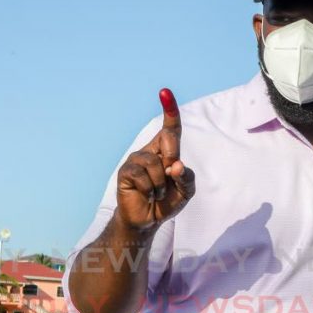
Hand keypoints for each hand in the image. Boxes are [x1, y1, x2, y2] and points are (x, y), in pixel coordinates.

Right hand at [115, 88, 195, 231]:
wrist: (149, 220)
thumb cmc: (168, 201)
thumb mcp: (186, 191)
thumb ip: (187, 178)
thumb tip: (176, 165)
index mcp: (167, 151)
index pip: (170, 128)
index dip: (169, 110)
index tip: (165, 92)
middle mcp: (150, 150)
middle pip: (167, 139)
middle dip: (173, 156)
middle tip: (172, 175)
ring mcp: (135, 160)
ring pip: (154, 163)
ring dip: (162, 183)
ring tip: (158, 192)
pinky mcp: (125, 172)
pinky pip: (142, 176)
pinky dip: (151, 190)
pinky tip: (148, 195)